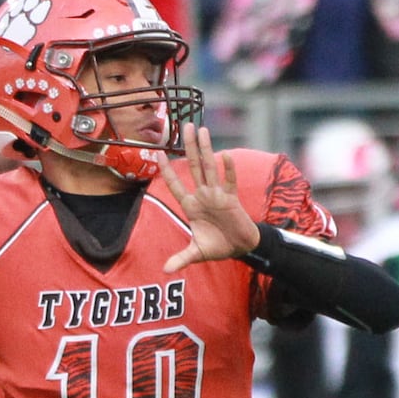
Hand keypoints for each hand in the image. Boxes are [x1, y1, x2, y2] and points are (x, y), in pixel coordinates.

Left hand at [157, 123, 260, 272]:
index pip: (175, 185)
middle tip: (184, 126)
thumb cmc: (218, 246)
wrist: (240, 248)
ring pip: (209, 168)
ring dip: (205, 149)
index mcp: (191, 205)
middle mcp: (203, 196)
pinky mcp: (232, 199)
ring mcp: (217, 195)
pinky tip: (225, 155)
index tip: (158, 154)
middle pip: (193, 167)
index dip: (167, 171)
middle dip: (188, 147)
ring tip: (201, 130)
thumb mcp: (196, 253)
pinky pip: (229, 182)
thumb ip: (181, 258)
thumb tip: (165, 271)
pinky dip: (228, 170)